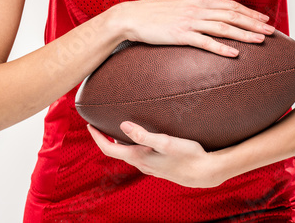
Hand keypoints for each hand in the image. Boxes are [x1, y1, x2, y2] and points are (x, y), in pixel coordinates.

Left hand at [87, 121, 227, 187]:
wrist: (205, 172)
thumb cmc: (187, 155)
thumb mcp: (165, 141)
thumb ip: (143, 134)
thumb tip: (123, 125)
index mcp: (139, 158)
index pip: (109, 150)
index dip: (97, 138)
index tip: (89, 125)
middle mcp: (141, 165)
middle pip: (116, 152)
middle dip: (105, 138)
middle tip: (99, 123)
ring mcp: (149, 167)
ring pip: (127, 154)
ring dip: (118, 142)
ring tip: (115, 127)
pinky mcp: (158, 166)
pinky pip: (137, 155)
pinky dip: (130, 145)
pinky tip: (138, 138)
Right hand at [109, 0, 274, 56]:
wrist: (130, 17)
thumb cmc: (150, 12)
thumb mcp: (174, 3)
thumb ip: (189, 5)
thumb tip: (198, 6)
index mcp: (197, 0)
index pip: (229, 5)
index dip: (249, 12)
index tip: (263, 18)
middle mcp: (197, 8)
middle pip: (232, 15)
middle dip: (254, 23)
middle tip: (272, 31)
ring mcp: (189, 21)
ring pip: (224, 27)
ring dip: (245, 34)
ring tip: (261, 41)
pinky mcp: (181, 35)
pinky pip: (205, 42)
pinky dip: (222, 48)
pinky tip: (235, 54)